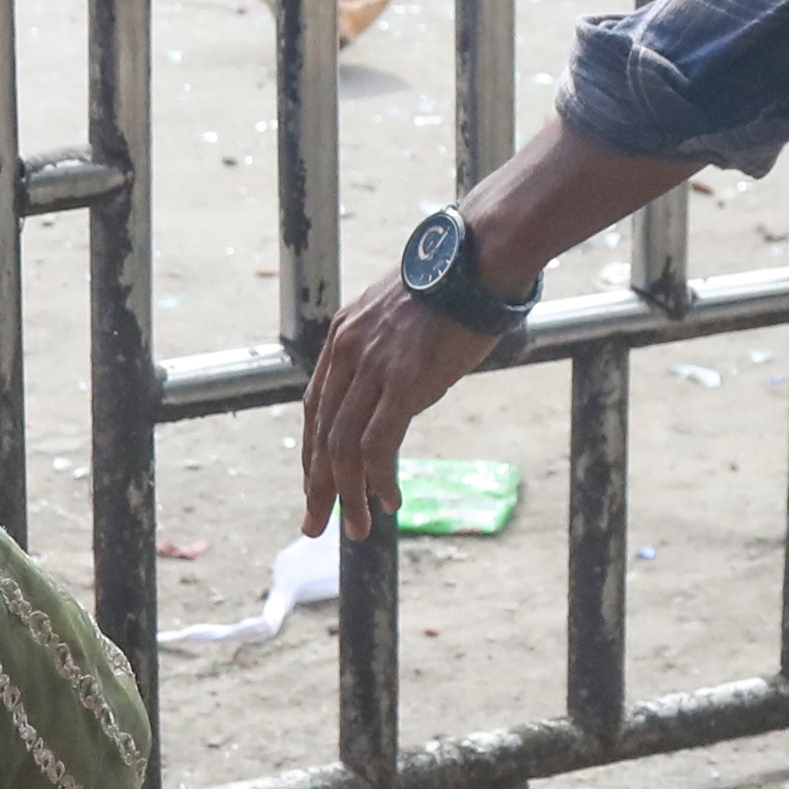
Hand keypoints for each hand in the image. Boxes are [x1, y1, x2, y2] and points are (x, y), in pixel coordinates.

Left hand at [300, 280, 496, 532]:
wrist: (477, 261)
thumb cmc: (455, 283)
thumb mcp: (403, 310)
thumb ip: (388, 343)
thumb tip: (401, 372)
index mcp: (343, 336)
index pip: (314, 407)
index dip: (312, 453)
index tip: (316, 485)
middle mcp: (348, 353)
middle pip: (320, 434)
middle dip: (317, 486)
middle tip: (314, 525)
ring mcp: (373, 368)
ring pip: (342, 448)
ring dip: (348, 495)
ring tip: (357, 528)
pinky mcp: (403, 384)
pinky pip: (377, 446)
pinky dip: (378, 480)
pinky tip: (388, 501)